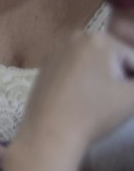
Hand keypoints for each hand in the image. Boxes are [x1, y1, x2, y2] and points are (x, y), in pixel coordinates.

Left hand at [19, 31, 133, 149]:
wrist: (50, 132)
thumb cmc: (95, 113)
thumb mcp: (133, 97)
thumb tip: (129, 81)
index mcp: (99, 39)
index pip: (133, 59)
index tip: (125, 99)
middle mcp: (75, 38)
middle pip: (112, 59)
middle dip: (119, 78)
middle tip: (112, 100)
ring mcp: (56, 51)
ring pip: (93, 65)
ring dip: (103, 80)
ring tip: (98, 102)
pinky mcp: (45, 67)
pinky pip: (74, 71)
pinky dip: (83, 82)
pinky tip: (80, 100)